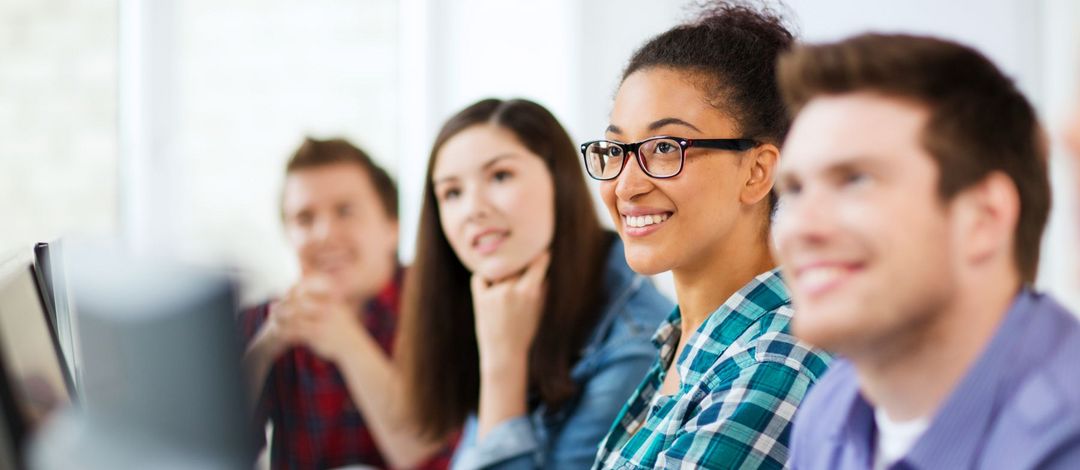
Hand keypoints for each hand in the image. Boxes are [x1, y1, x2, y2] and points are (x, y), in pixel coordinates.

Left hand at [274, 275, 364, 362]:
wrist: (355, 347)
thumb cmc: (343, 327)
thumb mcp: (338, 308)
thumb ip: (325, 298)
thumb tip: (308, 287)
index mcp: (332, 297)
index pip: (306, 288)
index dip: (292, 290)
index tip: (282, 295)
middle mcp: (327, 306)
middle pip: (297, 301)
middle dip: (282, 303)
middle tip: (271, 307)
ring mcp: (323, 320)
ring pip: (294, 316)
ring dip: (280, 317)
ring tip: (271, 320)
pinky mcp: (318, 334)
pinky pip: (295, 331)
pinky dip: (284, 331)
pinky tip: (277, 333)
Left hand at [471, 251, 550, 371]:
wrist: (504, 354)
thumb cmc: (525, 331)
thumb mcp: (541, 309)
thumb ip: (544, 286)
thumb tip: (546, 263)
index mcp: (530, 292)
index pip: (538, 262)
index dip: (541, 255)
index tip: (541, 251)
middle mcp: (511, 289)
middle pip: (517, 264)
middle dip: (521, 265)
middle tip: (521, 268)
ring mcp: (494, 293)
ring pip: (500, 270)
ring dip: (504, 272)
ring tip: (506, 287)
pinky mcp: (480, 298)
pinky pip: (481, 277)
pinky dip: (485, 278)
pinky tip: (491, 286)